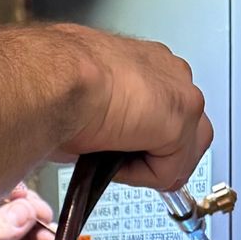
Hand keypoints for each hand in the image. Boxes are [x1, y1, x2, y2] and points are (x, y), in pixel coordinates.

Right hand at [54, 24, 210, 189]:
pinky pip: (170, 169)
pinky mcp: (181, 117)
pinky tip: (115, 160)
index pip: (165, 109)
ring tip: (115, 162)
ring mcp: (180, 92)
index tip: (122, 153)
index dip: (148, 141)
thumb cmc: (51, 83)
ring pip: (184, 153)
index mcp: (143, 63)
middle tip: (125, 167)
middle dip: (162, 158)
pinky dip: (142, 176)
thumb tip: (102, 149)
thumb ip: (110, 125)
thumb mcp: (85, 106)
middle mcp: (167, 71)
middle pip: (189, 132)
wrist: (51, 79)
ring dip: (152, 168)